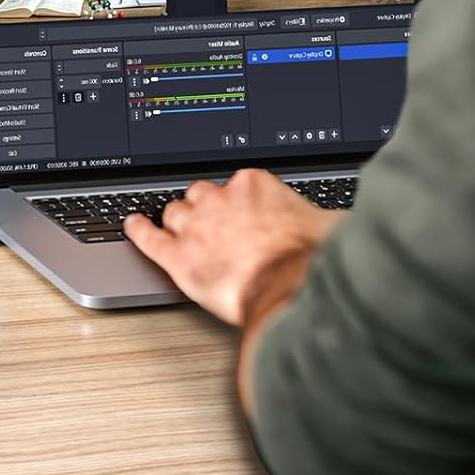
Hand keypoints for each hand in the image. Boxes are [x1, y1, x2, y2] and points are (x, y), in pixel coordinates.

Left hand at [124, 169, 342, 327]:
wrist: (293, 289)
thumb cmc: (314, 260)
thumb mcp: (332, 225)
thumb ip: (325, 218)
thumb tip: (341, 223)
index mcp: (253, 185)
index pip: (234, 186)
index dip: (235, 204)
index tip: (239, 213)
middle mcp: (220, 199)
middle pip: (200, 195)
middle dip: (204, 210)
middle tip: (212, 228)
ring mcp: (196, 227)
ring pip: (175, 213)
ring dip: (177, 222)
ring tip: (176, 229)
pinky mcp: (180, 258)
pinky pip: (150, 237)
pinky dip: (138, 231)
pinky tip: (132, 226)